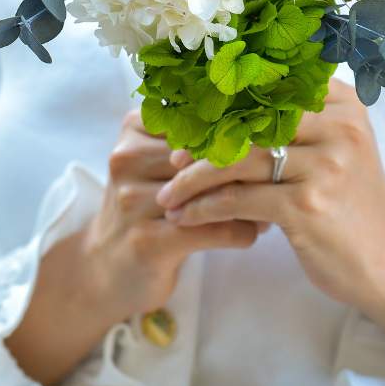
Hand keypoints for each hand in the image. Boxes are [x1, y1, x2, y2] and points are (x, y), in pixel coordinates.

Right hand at [80, 107, 267, 326]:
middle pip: (208, 151)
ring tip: (271, 204)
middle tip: (281, 172)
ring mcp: (133, 200)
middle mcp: (128, 158)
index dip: (238, 126)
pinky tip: (252, 232)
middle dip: (249, 164)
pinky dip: (240, 231)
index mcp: (135, 128)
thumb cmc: (146, 206)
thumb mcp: (160, 162)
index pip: (200, 116)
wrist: (103, 269)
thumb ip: (197, 139)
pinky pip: (212, 228)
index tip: (271, 135)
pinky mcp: (147, 240)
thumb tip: (262, 119)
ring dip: (251, 199)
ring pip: (214, 189)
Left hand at [154, 78, 384, 319]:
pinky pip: (240, 199)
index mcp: (342, 102)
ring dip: (194, 178)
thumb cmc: (350, 203)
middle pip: (250, 119)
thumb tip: (222, 108)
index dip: (224, 100)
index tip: (190, 119)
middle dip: (203, 139)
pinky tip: (186, 216)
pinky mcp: (308, 204)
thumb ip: (294, 123)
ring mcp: (325, 164)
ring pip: (239, 158)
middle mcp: (337, 125)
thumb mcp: (334, 148)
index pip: (270, 86)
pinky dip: (206, 207)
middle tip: (172, 158)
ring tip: (169, 193)